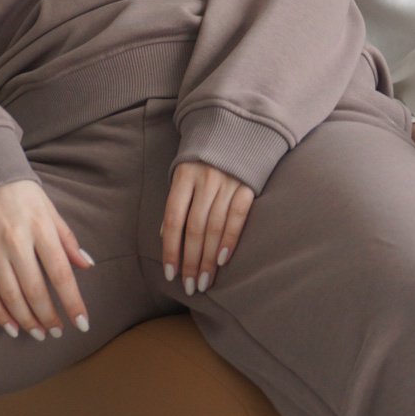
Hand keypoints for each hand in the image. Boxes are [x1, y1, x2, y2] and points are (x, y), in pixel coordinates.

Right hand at [0, 179, 94, 339]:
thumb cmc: (23, 196)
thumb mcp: (50, 210)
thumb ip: (67, 239)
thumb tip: (88, 265)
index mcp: (40, 227)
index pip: (60, 272)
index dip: (72, 301)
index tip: (82, 323)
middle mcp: (16, 241)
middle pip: (35, 289)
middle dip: (48, 316)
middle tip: (57, 332)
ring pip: (10, 295)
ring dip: (26, 320)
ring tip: (39, 334)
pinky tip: (11, 328)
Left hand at [162, 162, 254, 295]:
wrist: (237, 128)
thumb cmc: (203, 158)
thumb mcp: (183, 173)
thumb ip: (176, 201)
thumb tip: (166, 237)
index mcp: (184, 176)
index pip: (174, 220)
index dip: (171, 249)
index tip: (170, 274)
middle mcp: (206, 179)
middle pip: (195, 228)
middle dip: (192, 262)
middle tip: (190, 287)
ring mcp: (228, 181)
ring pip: (215, 227)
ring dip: (209, 259)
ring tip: (205, 282)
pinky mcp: (248, 185)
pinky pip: (238, 216)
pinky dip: (230, 240)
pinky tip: (224, 260)